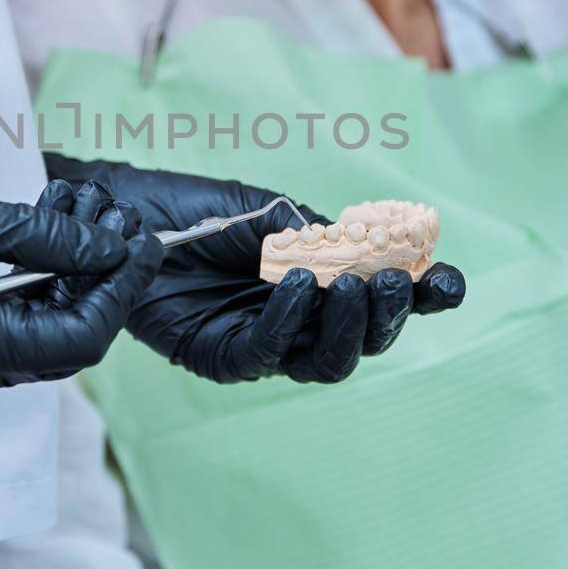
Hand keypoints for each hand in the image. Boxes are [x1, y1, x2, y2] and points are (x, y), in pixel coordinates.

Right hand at [0, 148, 162, 398]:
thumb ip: (48, 239)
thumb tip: (116, 247)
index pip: (78, 340)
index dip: (119, 292)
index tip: (144, 242)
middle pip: (68, 341)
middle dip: (104, 281)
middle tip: (123, 223)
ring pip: (45, 328)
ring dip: (75, 273)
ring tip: (87, 210)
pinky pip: (15, 318)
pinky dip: (41, 277)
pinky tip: (54, 226)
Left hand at [41, 154, 465, 383]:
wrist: (117, 215)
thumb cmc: (188, 208)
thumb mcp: (263, 211)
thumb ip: (317, 237)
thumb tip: (379, 254)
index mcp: (318, 277)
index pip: (380, 295)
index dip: (421, 295)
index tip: (450, 282)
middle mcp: (297, 317)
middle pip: (362, 340)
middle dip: (388, 314)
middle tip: (393, 283)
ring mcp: (261, 342)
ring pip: (324, 360)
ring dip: (347, 326)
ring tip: (352, 287)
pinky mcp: (221, 358)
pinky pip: (266, 354)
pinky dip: (287, 321)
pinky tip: (296, 287)